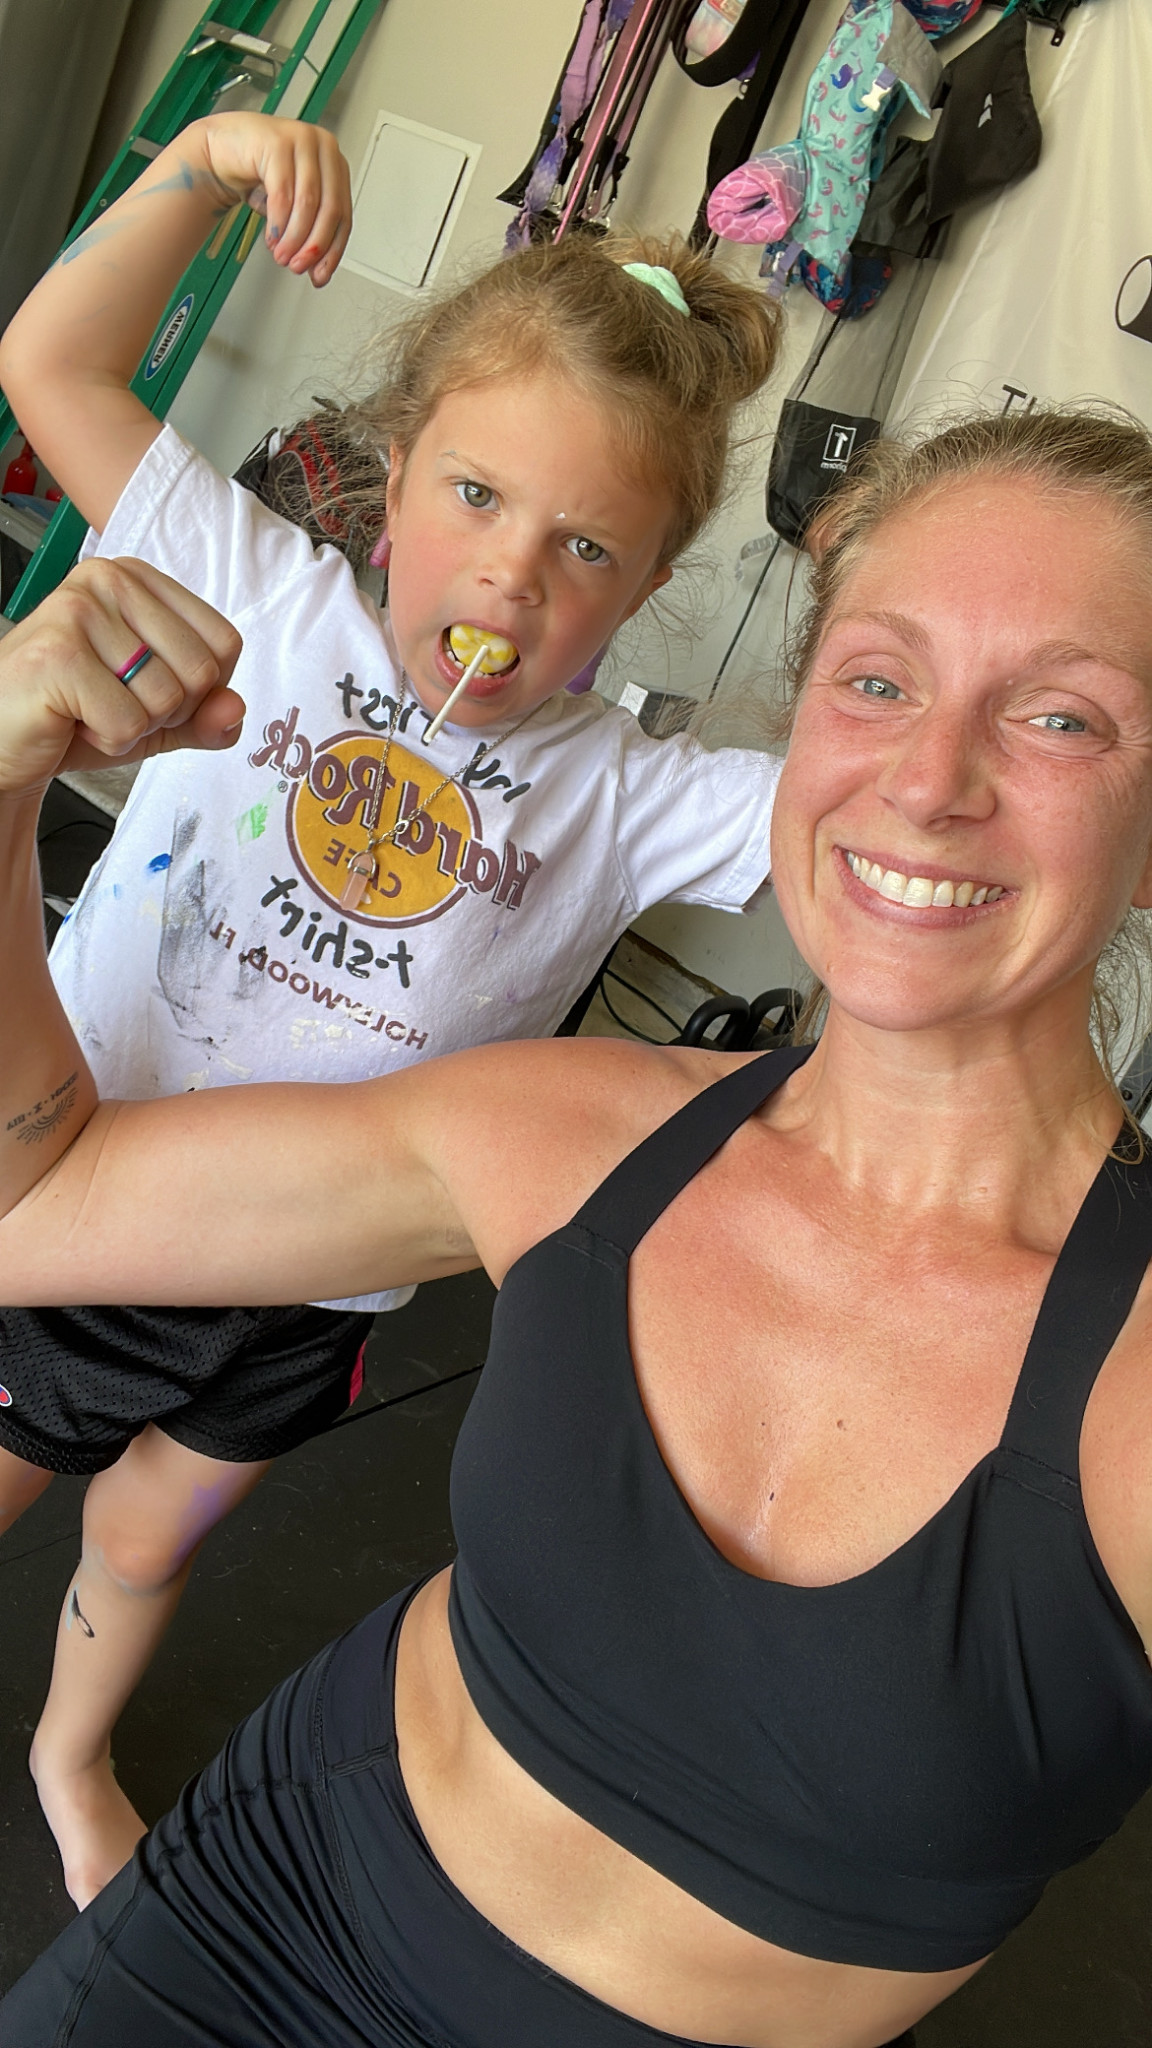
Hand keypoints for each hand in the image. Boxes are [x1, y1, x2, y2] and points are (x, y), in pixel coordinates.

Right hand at [0, 558, 244, 794]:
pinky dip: (106, 739)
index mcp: (139, 580)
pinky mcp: (58, 652)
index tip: (145, 690)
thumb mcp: (157, 717)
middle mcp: (110, 580)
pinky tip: (72, 720)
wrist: (2, 742)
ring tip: (87, 709)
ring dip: (132, 727)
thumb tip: (236, 709)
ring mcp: (80, 610)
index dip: (199, 690)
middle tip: (111, 703)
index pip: (224, 643)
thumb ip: (206, 715)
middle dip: (165, 713)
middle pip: (201, 671)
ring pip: (167, 698)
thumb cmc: (72, 715)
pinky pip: (128, 722)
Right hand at [197, 114, 352, 285]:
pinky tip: (271, 239)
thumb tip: (319, 271)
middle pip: (330, 209)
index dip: (333, 250)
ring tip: (281, 257)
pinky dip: (278, 223)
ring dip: (293, 238)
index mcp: (335, 164)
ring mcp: (302, 139)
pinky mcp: (277, 143)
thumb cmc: (259, 174)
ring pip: (307, 203)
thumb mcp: (293, 207)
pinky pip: (282, 194)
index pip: (344, 215)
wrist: (223, 149)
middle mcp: (324, 147)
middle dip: (314, 247)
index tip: (320, 275)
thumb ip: (309, 233)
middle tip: (298, 267)